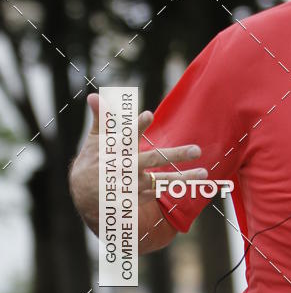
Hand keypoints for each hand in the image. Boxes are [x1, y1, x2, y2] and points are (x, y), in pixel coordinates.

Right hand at [69, 93, 206, 232]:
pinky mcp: (136, 197)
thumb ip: (102, 118)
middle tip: (197, 150)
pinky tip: (191, 185)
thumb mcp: (94, 140)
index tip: (148, 114)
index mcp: (115, 149)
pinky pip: (157, 193)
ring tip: (204, 173)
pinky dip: (171, 189)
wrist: (83, 195)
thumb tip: (94, 95)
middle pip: (153, 159)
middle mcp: (126, 166)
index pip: (127, 134)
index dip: (137, 125)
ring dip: (184, 177)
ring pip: (161, 181)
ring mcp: (132, 184)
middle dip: (176, 154)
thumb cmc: (91, 162)